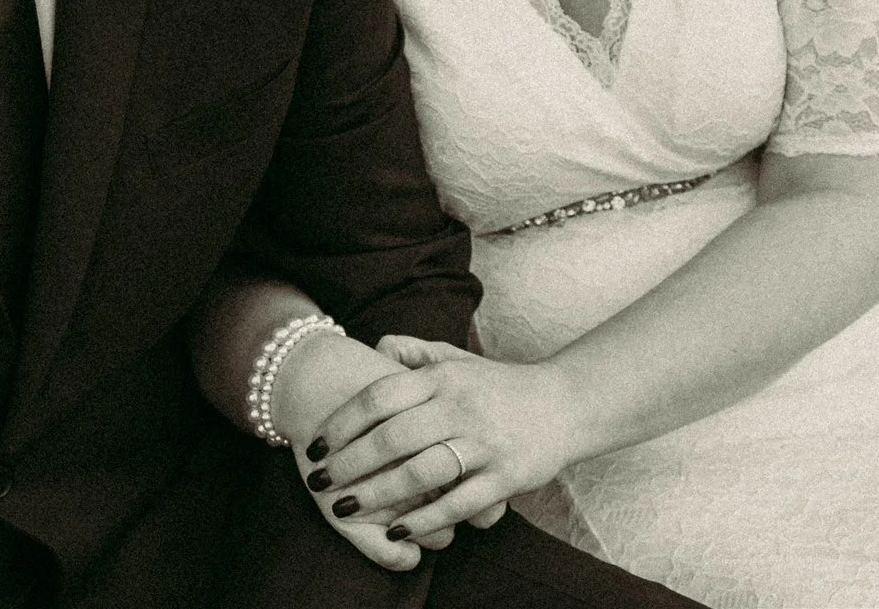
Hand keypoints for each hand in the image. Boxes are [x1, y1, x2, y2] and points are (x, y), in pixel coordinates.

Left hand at [302, 334, 581, 546]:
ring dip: (379, 494)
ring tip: (345, 508)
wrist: (563, 404)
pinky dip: (425, 519)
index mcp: (442, 378)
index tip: (314, 443)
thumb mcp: (455, 358)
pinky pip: (458, 502)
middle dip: (349, 462)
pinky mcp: (505, 477)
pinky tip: (397, 530)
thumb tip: (375, 347)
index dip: (343, 421)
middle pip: (393, 437)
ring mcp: (483, 443)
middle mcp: (459, 407)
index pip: (380, 397)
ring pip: (421, 472)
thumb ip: (413, 352)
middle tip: (318, 481)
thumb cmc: (497, 384)